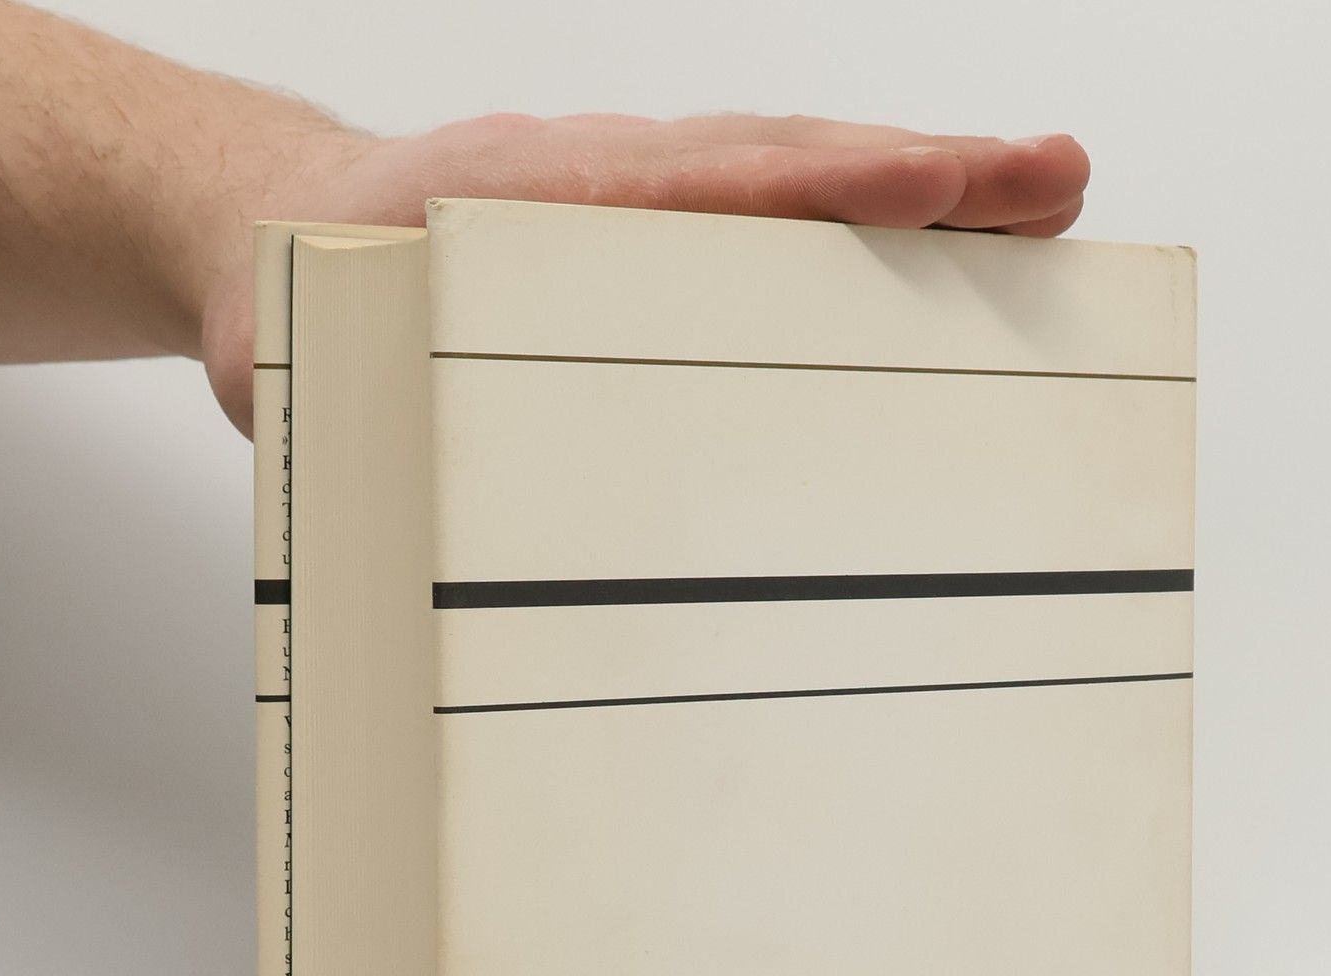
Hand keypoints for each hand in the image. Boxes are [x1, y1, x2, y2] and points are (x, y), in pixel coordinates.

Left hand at [199, 113, 1090, 432]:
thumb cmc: (299, 298)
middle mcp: (599, 181)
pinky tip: (950, 232)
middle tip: (1055, 179)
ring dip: (921, 184)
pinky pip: (774, 206)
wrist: (275, 229)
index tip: (918, 196)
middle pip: (778, 164)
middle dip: (922, 172)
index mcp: (518, 207)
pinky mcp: (657, 224)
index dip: (809, 195)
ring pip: (794, 172)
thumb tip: (391, 455)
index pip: (688, 191)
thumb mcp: (293, 357)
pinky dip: (866, 212)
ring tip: (1047, 197)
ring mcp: (638, 192)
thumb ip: (337, 398)